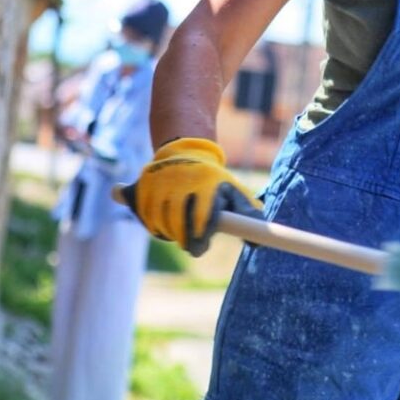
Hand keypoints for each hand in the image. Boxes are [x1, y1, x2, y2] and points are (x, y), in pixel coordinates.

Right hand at [122, 137, 262, 256]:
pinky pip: (143, 215)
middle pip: (176, 221)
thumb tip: (257, 244)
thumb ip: (249, 217)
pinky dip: (152, 225)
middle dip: (184, 239)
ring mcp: (159, 181)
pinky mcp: (141, 184)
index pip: (201, 215)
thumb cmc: (216, 183)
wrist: (187, 153)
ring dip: (168, 233)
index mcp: (207, 183)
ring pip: (158, 221)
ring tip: (179, 228)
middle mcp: (181, 179)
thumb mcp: (236, 194)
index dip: (199, 234)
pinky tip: (162, 221)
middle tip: (191, 244)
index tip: (200, 246)